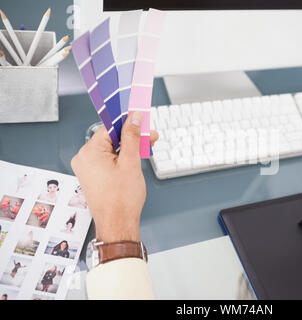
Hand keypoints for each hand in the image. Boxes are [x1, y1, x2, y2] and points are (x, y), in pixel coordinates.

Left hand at [71, 112, 157, 242]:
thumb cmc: (121, 201)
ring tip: (145, 150)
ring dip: (128, 148)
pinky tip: (134, 159)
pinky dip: (121, 158)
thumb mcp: (131, 163)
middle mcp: (84, 158)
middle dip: (131, 137)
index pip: (110, 128)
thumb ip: (132, 137)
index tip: (141, 120)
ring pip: (110, 149)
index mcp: (89, 152)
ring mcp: (87, 168)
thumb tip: (133, 118)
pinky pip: (107, 160)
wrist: (118, 225)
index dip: (128, 124)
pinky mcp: (92, 176)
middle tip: (149, 137)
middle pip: (111, 138)